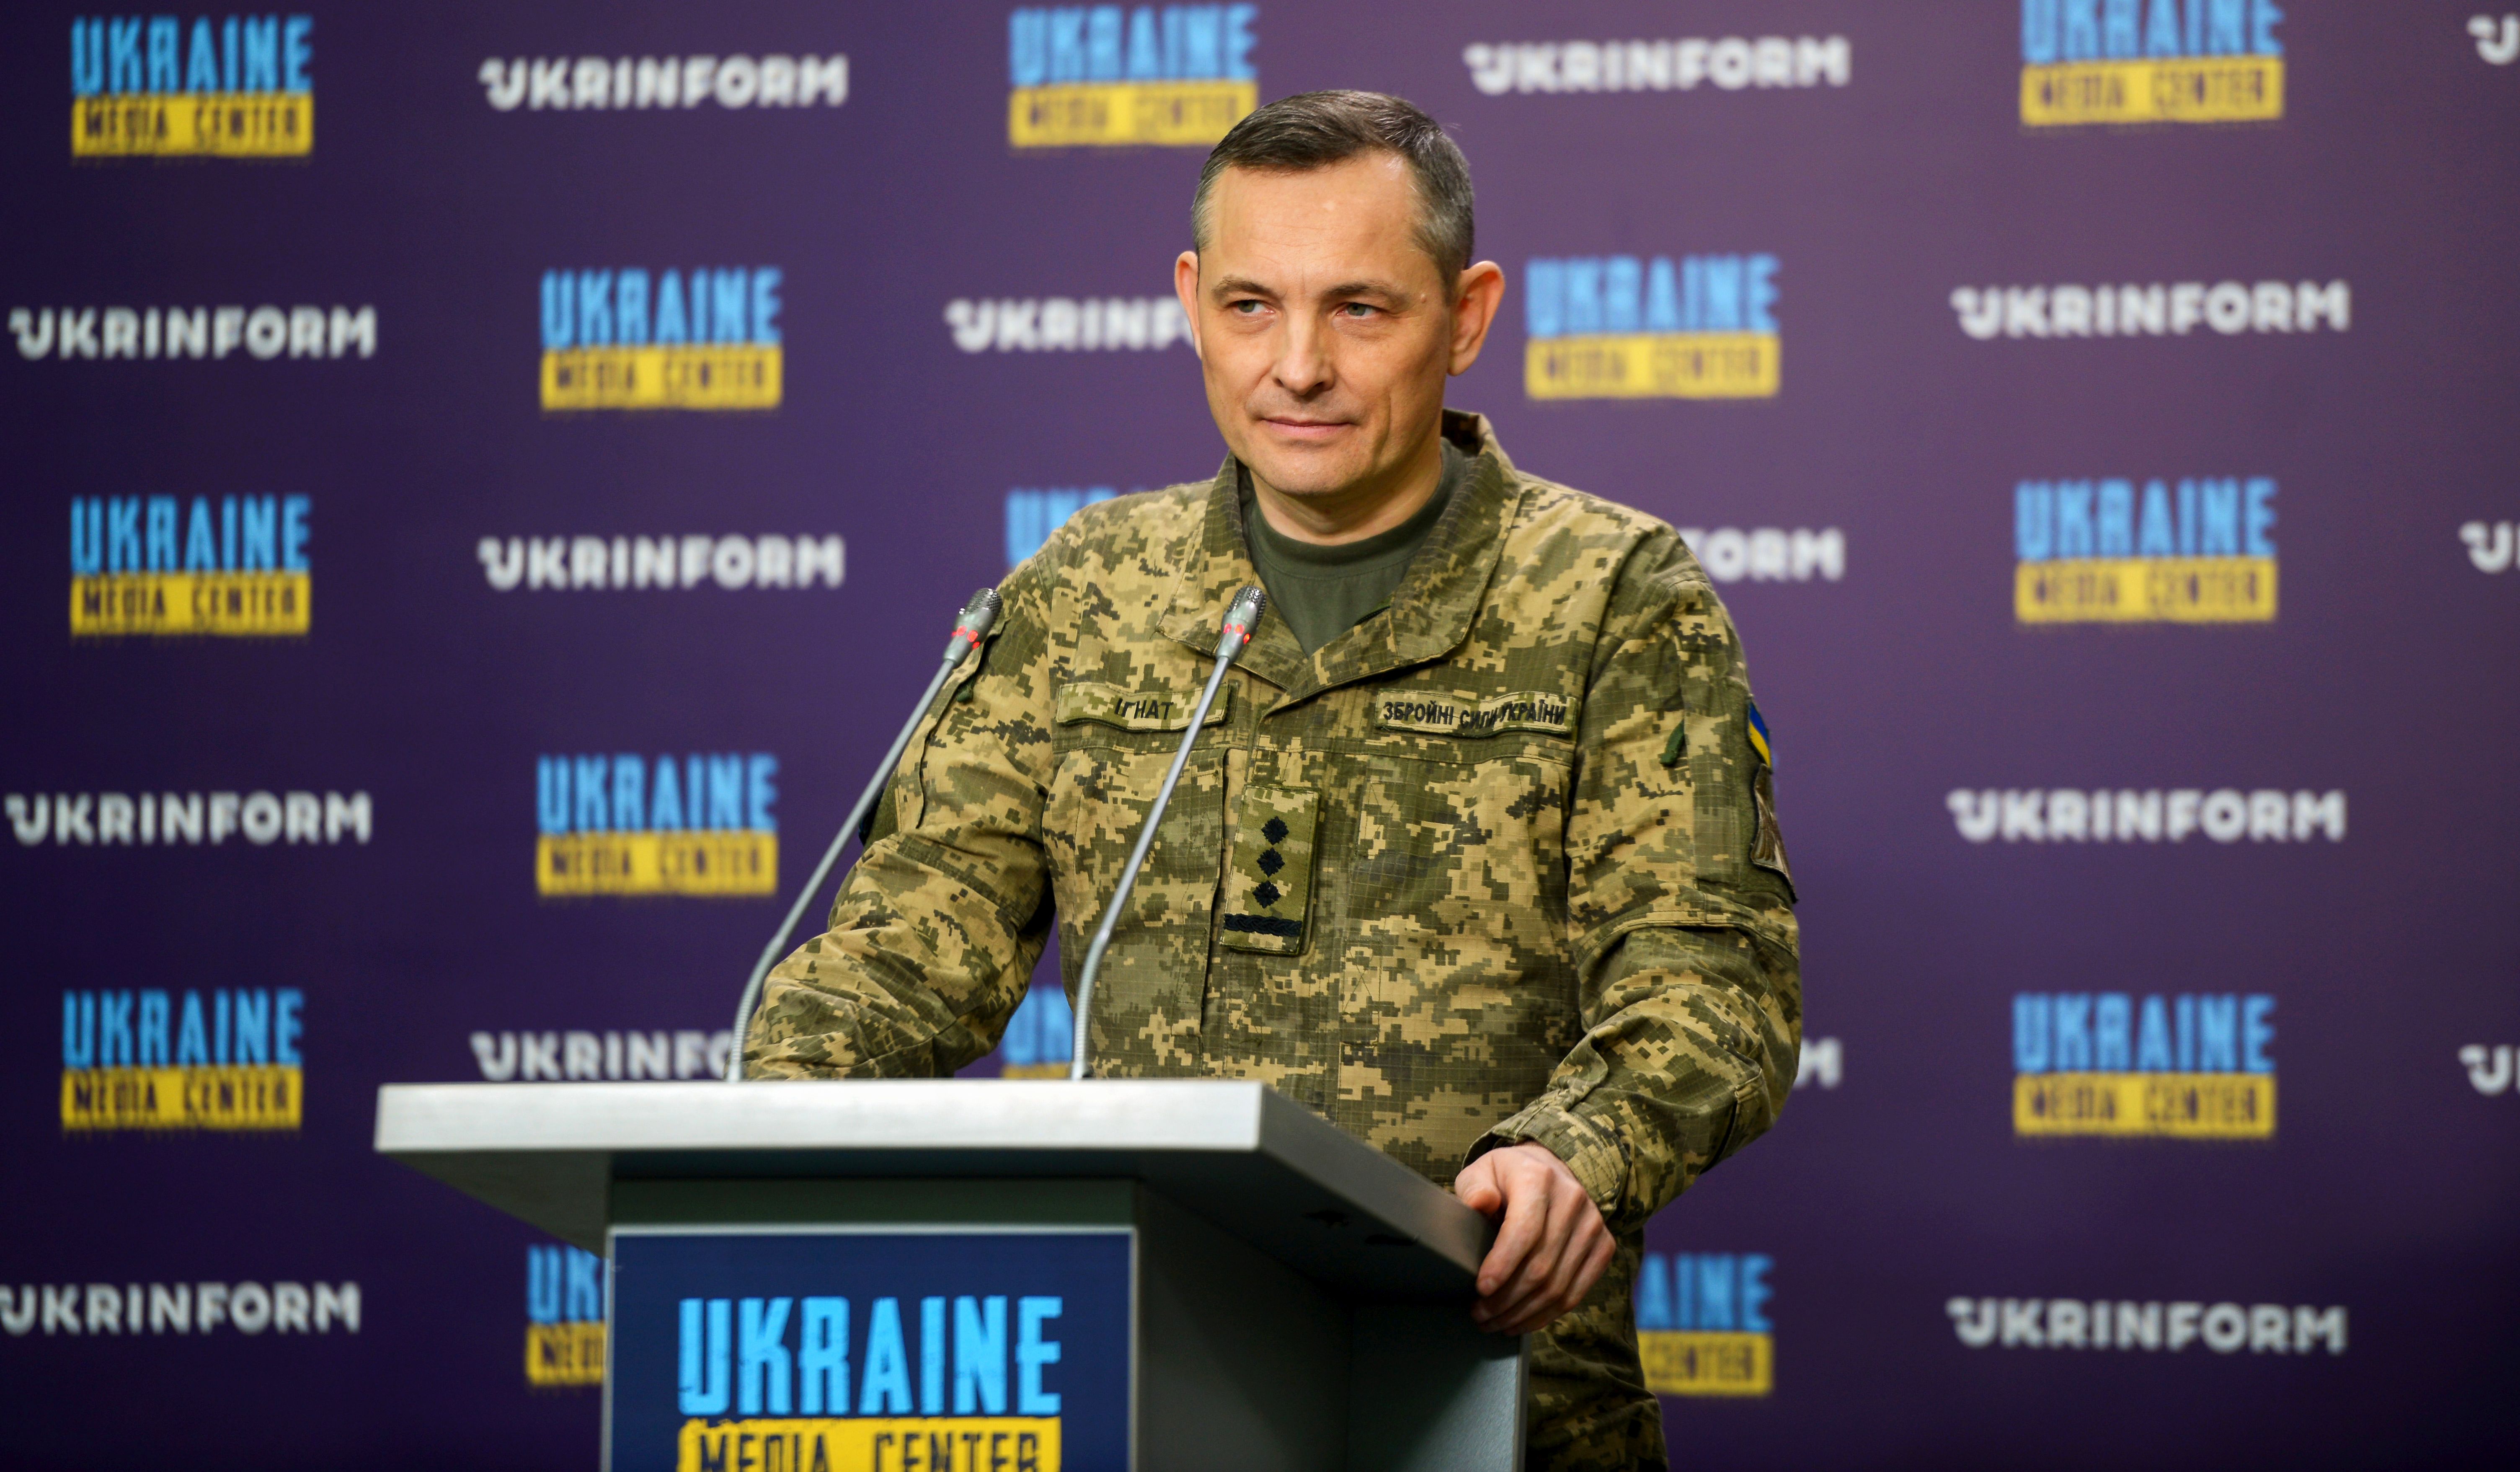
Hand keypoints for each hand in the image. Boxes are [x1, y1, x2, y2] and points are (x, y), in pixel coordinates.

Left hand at [1455, 1141, 1613, 1334]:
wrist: (1550, 1170)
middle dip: (1506, 1299)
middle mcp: (1572, 1199)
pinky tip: (1522, 1321)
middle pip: (1541, 1265)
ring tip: (1495, 1323)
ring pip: (1558, 1286)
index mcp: (1538, 1178)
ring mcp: (1593, 1225)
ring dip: (1523, 1313)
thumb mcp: (1482, 1172)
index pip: (1524, 1230)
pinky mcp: (1604, 1246)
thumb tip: (1480, 1203)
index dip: (1502, 1265)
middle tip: (1480, 1314)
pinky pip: (1576, 1292)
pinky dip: (1547, 1314)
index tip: (1481, 1289)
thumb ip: (1475, 1188)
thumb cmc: (1507, 1177)